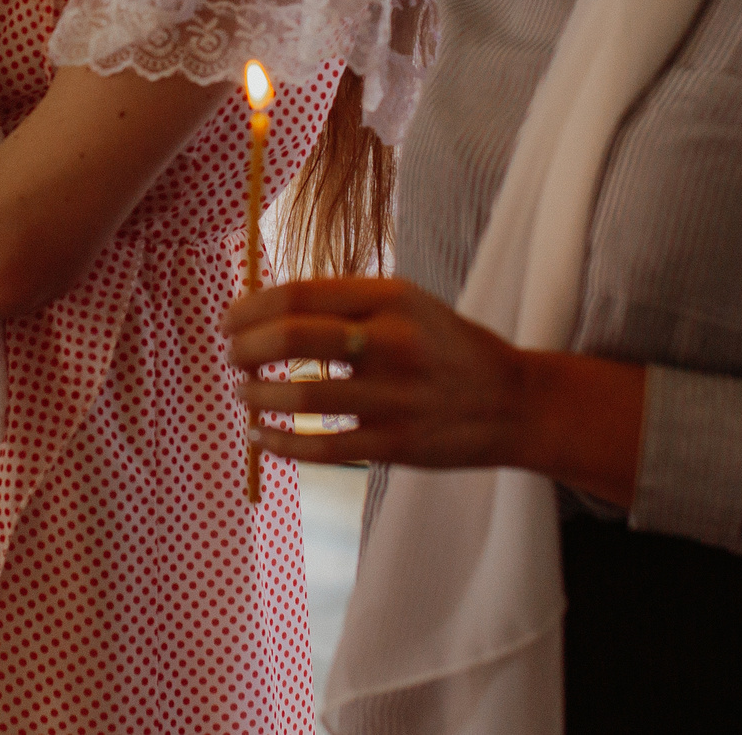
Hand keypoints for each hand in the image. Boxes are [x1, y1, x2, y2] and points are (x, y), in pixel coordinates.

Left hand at [226, 276, 646, 506]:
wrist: (512, 401)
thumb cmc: (443, 346)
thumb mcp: (405, 303)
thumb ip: (343, 303)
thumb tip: (261, 307)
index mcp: (390, 297)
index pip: (298, 295)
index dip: (250, 308)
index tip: (229, 320)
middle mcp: (392, 342)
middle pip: (291, 339)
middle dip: (244, 348)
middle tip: (232, 357)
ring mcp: (394, 397)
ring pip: (298, 395)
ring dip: (255, 395)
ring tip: (244, 393)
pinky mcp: (395, 445)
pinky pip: (320, 447)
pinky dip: (279, 441)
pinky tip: (261, 435)